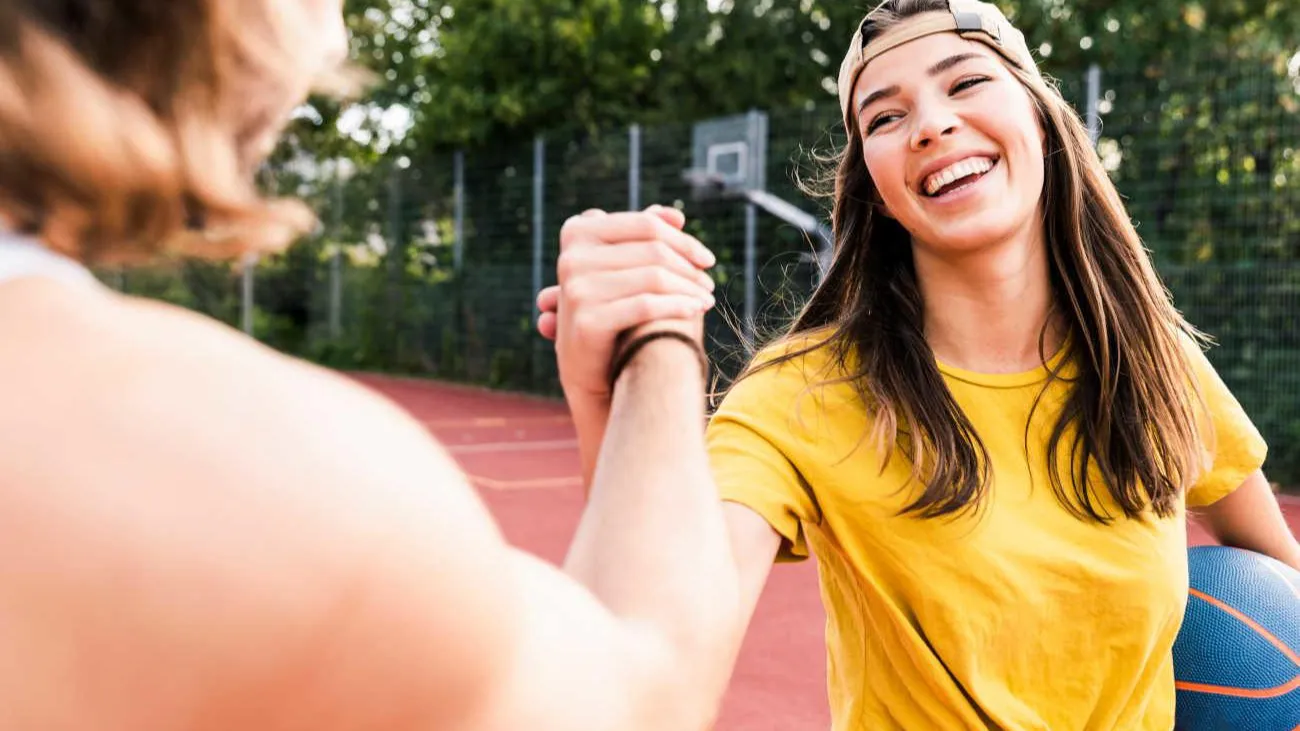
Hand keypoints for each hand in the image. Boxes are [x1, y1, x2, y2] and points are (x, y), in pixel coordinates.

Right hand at [539, 205, 716, 406]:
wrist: (586, 367)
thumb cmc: (609, 308)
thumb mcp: (620, 266)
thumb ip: (642, 236)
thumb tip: (677, 215)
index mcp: (577, 232)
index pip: (645, 225)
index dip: (683, 241)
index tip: (707, 259)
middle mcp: (572, 257)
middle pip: (653, 251)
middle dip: (689, 268)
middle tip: (708, 284)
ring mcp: (576, 288)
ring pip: (654, 278)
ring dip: (689, 289)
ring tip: (705, 300)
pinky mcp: (587, 320)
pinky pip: (646, 306)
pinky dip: (677, 306)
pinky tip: (695, 311)